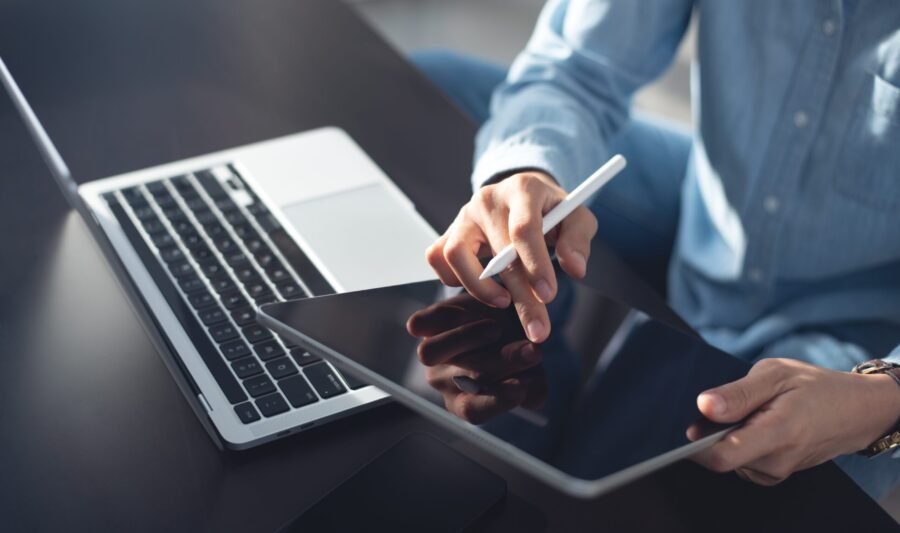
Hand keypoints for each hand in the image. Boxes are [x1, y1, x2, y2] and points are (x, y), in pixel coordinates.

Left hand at [407, 293, 546, 423]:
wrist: (502, 306)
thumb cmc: (517, 348)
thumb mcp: (531, 371)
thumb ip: (533, 387)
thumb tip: (531, 394)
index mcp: (466, 402)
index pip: (473, 410)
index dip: (496, 401)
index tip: (519, 387)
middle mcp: (443, 381)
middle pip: (460, 378)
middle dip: (500, 363)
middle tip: (528, 350)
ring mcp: (430, 354)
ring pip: (431, 352)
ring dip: (467, 338)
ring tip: (498, 328)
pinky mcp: (422, 325)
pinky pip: (422, 323)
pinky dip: (445, 317)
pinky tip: (470, 311)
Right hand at [425, 171, 597, 342]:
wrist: (525, 198)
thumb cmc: (552, 212)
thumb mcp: (577, 218)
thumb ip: (578, 240)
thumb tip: (575, 269)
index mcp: (523, 189)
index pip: (524, 228)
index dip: (536, 264)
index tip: (548, 296)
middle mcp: (488, 199)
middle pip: (497, 253)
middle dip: (520, 297)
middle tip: (537, 329)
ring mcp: (464, 215)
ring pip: (455, 254)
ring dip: (479, 288)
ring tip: (504, 302)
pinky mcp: (449, 230)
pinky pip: (437, 258)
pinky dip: (453, 279)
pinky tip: (480, 287)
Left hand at [689, 358, 899, 485]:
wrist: (856, 411)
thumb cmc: (815, 387)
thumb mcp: (776, 374)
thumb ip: (738, 393)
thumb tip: (703, 406)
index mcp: (778, 434)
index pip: (721, 457)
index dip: (694, 445)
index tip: (685, 425)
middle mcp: (776, 462)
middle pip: (720, 457)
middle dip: (711, 432)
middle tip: (725, 404)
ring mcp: (775, 472)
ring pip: (729, 459)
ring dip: (726, 436)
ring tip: (748, 410)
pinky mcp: (772, 474)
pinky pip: (740, 461)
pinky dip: (737, 443)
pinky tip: (752, 424)